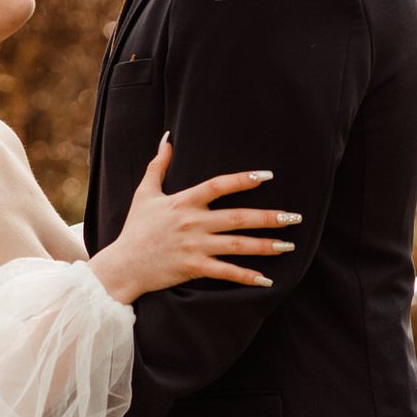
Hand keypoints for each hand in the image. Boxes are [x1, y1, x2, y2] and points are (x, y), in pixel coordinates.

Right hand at [90, 134, 299, 303]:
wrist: (122, 266)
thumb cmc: (135, 229)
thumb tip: (167, 138)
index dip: (243, 179)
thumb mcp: (144, 193)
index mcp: (183, 201)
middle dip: (269, 217)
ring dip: (265, 245)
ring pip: (237, 245)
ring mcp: (194, 247)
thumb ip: (158, 165)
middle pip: (237, 217)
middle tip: (294, 217)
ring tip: (290, 245)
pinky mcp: (193, 268)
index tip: (267, 176)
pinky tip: (267, 278)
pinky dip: (246, 276)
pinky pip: (225, 273)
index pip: (218, 185)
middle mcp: (192, 222)